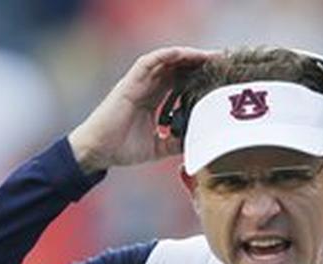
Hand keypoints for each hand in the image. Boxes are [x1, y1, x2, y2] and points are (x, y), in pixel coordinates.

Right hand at [68, 46, 218, 173]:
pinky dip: (164, 56)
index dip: (200, 76)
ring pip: (166, 61)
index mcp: (155, 99)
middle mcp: (148, 87)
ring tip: (209, 55)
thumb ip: (179, 141)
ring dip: (187, 56)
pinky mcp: (128, 83)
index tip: (222, 77)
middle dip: (199, 63)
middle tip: (223, 61)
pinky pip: (147, 63)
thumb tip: (201, 144)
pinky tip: (182, 54)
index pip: (181, 81)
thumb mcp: (160, 146)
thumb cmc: (123, 148)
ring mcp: (138, 83)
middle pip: (177, 68)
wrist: (99, 151)